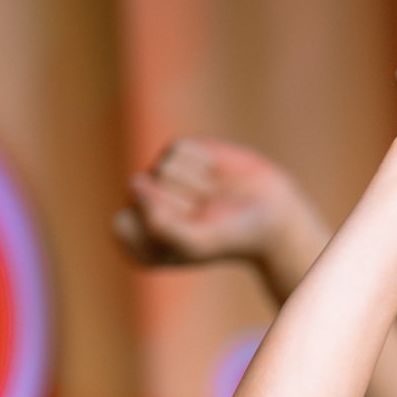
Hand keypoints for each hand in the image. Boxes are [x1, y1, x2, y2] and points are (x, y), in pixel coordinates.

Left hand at [112, 140, 324, 277]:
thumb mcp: (194, 243)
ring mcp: (161, 179)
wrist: (271, 214)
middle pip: (141, 193)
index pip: (124, 224)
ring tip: (212, 197)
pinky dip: (202, 163)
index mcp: (142, 246)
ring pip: (160, 169)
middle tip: (205, 215)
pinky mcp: (180, 153)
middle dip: (179, 203)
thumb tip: (135, 181)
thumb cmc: (231, 237)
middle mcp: (145, 210)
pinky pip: (178, 150)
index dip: (158, 224)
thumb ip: (156, 223)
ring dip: (194, 184)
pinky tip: (214, 175)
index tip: (186, 234)